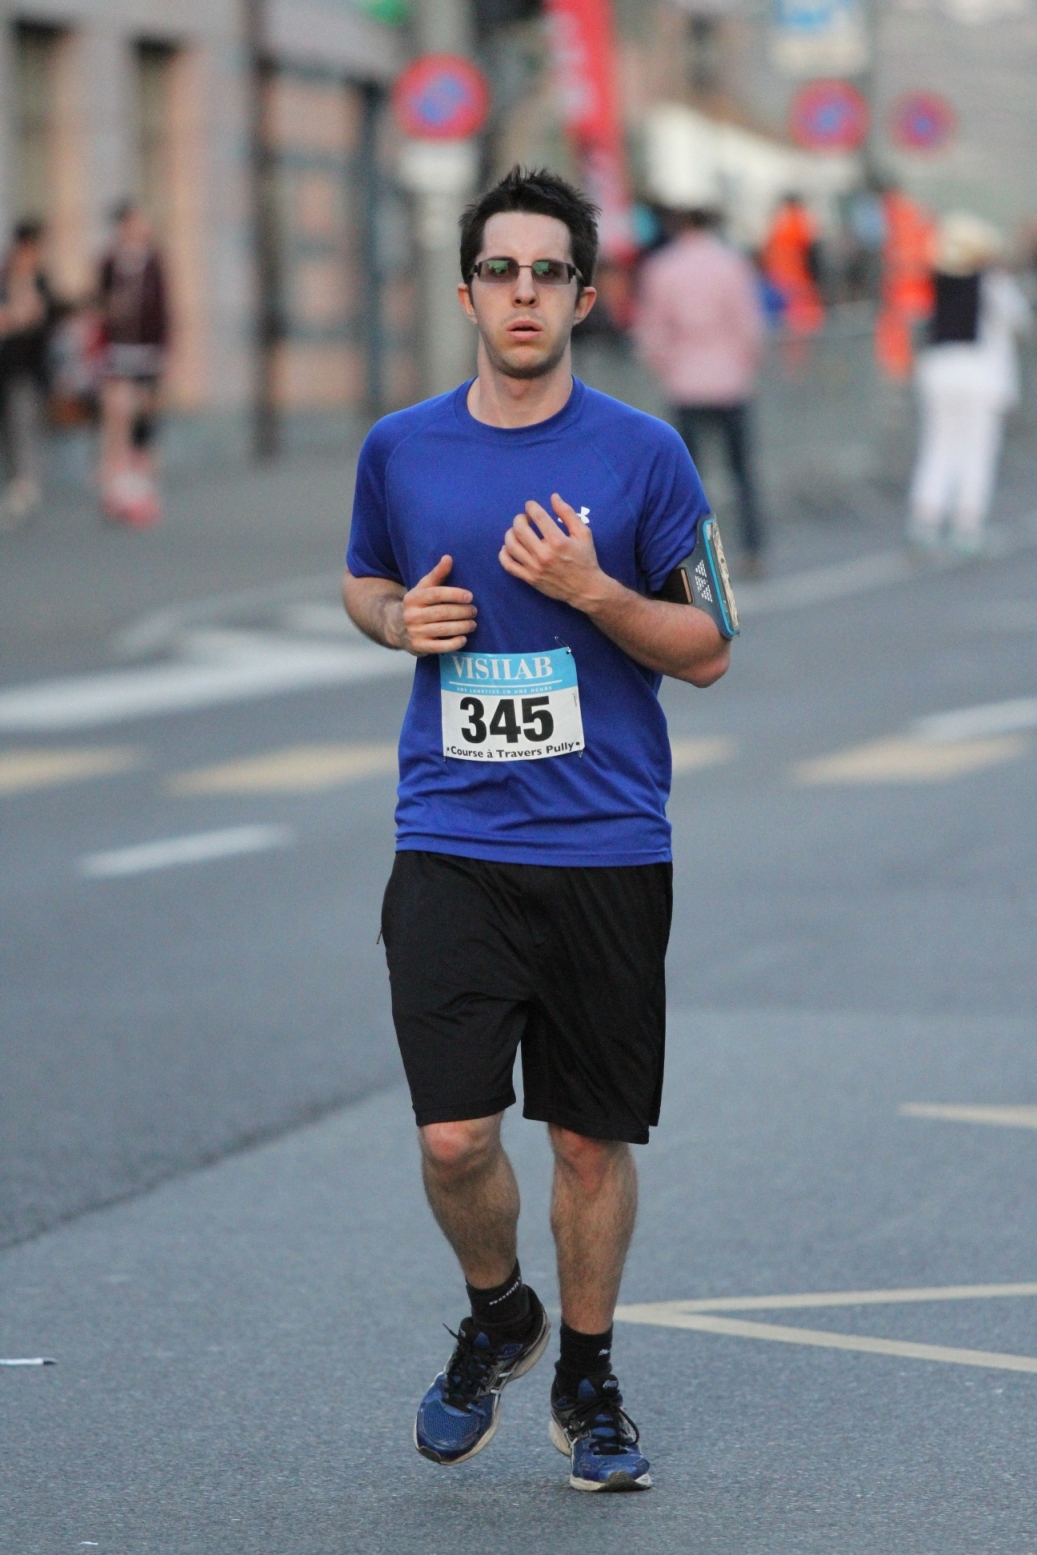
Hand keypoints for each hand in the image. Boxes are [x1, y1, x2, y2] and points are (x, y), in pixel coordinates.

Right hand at [396, 554, 476, 655]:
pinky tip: (464, 639)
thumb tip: (448, 557)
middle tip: (474, 611)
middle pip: (442, 613)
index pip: (436, 594)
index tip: (470, 596)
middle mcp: (412, 615)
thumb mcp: (423, 588)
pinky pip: (439, 647)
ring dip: (462, 627)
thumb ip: (437, 574)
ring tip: (473, 624)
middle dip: (461, 612)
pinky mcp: (419, 647)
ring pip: (443, 629)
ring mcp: (415, 632)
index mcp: (413, 598)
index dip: (454, 594)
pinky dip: (454, 643)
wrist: (396, 627)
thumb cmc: (417, 605)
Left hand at [499, 493, 606, 609]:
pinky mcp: (529, 578)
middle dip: (520, 518)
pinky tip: (509, 547)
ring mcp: (534, 568)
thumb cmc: (585, 559)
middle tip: (525, 519)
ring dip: (510, 533)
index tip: (531, 506)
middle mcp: (544, 554)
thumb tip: (553, 497)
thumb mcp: (583, 533)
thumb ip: (568, 514)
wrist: (585, 589)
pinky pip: (508, 565)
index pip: (538, 516)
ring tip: (517, 531)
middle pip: (520, 529)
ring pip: (511, 545)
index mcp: (558, 541)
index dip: (531, 506)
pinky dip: (503, 554)